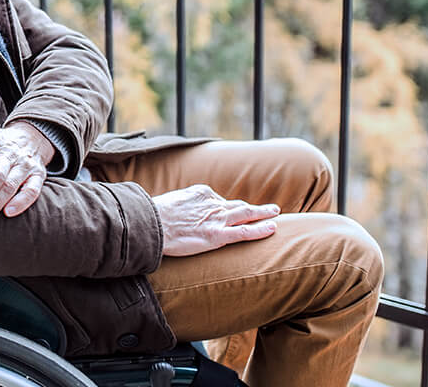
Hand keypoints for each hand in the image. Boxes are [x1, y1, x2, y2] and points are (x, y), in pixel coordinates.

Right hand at [152, 184, 279, 256]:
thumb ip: (184, 205)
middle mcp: (213, 204)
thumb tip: (184, 212)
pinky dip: (260, 230)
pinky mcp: (217, 235)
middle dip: (256, 208)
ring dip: (263, 214)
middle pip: (239, 206)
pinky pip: (244, 232)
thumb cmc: (155, 215)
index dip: (230, 208)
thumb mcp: (172, 202)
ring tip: (275, 215)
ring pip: (246, 215)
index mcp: (201, 193)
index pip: (220, 201)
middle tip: (271, 208)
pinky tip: (272, 228)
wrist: (151, 223)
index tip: (236, 212)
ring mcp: (217, 219)